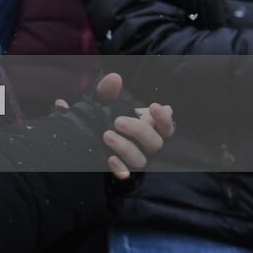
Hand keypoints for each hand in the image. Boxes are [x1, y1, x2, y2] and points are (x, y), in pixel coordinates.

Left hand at [56, 73, 174, 179]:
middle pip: (155, 143)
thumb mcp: (103, 104)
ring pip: (141, 160)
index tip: (154, 106)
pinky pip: (127, 175)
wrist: (86, 142)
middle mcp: (147, 147)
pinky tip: (110, 159)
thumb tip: (114, 78)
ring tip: (107, 135)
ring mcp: (136, 161)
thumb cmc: (104, 120)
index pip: (167, 127)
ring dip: (125, 147)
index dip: (164, 118)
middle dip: (139, 130)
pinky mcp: (123, 172)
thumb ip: (108, 91)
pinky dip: (120, 168)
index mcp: (149, 129)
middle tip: (118, 121)